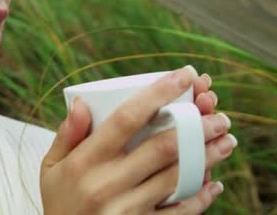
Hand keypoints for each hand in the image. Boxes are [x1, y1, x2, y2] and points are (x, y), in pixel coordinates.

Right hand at [40, 66, 235, 213]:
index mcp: (86, 160)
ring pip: (177, 177)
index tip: (182, 75)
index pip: (127, 118)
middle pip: (163, 147)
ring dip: (207, 156)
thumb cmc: (60, 200)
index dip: (158, 93)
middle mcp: (108, 183)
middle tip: (217, 113)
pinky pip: (179, 213)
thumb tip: (82, 102)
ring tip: (225, 140)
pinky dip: (201, 198)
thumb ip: (67, 134)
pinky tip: (213, 183)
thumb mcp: (51, 167)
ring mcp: (127, 209)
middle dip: (196, 125)